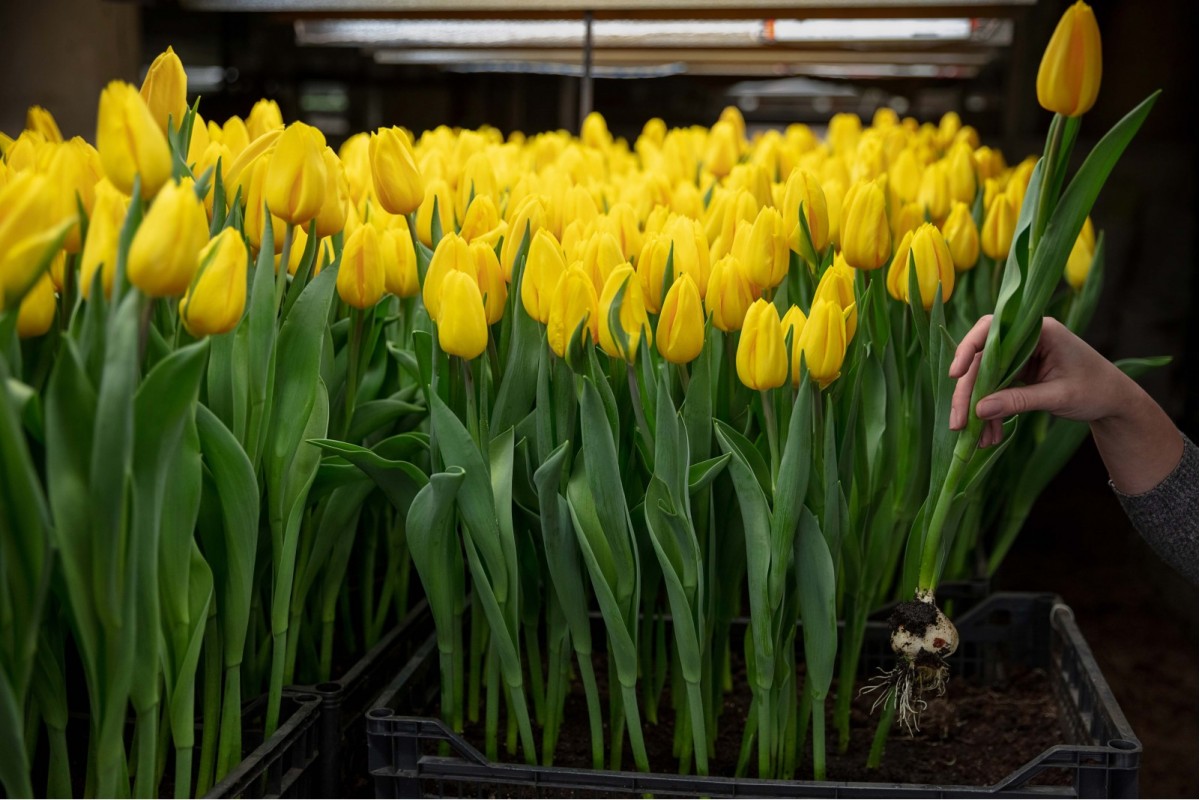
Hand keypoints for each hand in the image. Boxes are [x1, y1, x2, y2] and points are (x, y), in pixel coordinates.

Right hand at [949, 316, 1131, 444]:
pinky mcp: (1018, 373)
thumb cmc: (1096, 390)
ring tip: (977, 438)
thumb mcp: (1058, 396)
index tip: (955, 375)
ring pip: (984, 378)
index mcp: (1039, 330)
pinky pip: (994, 389)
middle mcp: (1025, 339)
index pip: (992, 330)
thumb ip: (1019, 400)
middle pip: (982, 360)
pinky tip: (989, 434)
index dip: (968, 349)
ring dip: (977, 407)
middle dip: (968, 393)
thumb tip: (979, 410)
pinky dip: (990, 411)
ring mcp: (1020, 356)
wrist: (1115, 402)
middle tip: (958, 423)